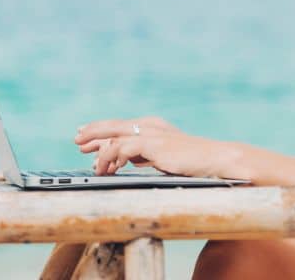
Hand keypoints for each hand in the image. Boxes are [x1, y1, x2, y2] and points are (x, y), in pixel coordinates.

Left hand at [74, 116, 243, 178]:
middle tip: (78, 140)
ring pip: (114, 136)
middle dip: (93, 132)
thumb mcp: (165, 157)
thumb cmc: (195, 161)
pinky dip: (110, 158)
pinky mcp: (153, 144)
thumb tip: (129, 160)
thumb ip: (147, 155)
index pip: (121, 125)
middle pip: (113, 125)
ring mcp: (152, 134)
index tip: (86, 137)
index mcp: (154, 127)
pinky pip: (122, 147)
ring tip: (90, 163)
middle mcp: (151, 126)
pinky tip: (105, 168)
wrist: (216, 159)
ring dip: (99, 150)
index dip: (101, 130)